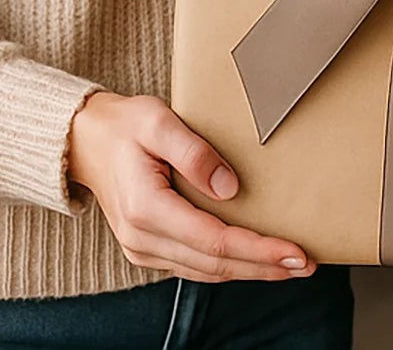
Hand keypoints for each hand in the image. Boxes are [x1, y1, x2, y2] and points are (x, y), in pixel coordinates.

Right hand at [67, 91, 314, 283]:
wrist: (85, 141)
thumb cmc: (125, 125)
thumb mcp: (158, 120)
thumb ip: (194, 152)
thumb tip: (231, 188)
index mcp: (147, 209)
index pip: (215, 240)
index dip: (258, 250)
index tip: (295, 251)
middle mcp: (143, 238)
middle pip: (215, 264)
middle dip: (264, 267)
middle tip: (306, 264)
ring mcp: (142, 248)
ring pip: (206, 271)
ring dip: (250, 271)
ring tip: (290, 265)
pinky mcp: (147, 248)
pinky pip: (194, 265)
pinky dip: (227, 265)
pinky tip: (253, 260)